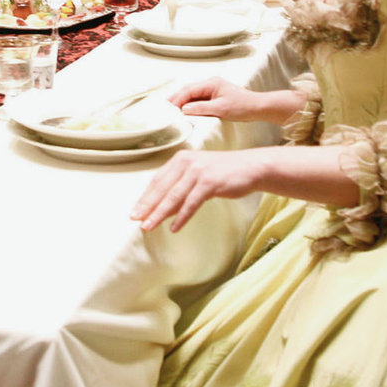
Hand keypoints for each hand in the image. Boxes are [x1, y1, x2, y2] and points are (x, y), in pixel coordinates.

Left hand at [131, 148, 270, 233]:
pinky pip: (192, 202)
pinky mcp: (210, 182)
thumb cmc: (223, 173)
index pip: (157, 180)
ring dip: (160, 213)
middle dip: (147, 206)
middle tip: (135, 220)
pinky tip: (174, 227)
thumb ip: (181, 188)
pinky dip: (182, 216)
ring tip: (148, 227)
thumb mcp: (198, 176)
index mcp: (180, 159)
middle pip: (162, 188)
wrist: (251, 167)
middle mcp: (186, 162)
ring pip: (174, 196)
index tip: (135, 212)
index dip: (145, 197)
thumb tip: (164, 208)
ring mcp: (198, 171)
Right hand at [169, 77, 259, 121]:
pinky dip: (190, 104)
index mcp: (211, 83)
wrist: (258, 107)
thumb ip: (201, 108)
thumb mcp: (220, 108)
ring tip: (172, 111)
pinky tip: (185, 111)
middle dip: (176, 99)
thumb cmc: (243, 106)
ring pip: (192, 94)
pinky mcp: (214, 96)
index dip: (177, 99)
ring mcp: (212, 90)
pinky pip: (198, 99)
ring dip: (182, 102)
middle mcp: (210, 84)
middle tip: (165, 109)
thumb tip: (185, 109)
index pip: (188, 90)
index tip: (168, 108)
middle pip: (188, 90)